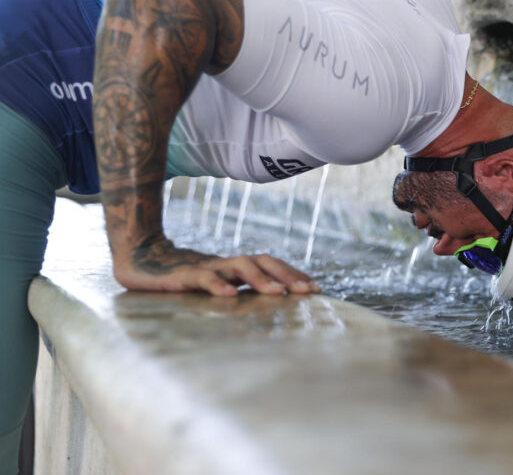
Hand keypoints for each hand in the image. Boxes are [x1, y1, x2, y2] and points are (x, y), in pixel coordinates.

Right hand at [112, 234, 320, 296]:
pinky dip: (217, 285)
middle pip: (263, 261)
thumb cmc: (182, 279)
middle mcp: (226, 264)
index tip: (317, 289)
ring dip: (261, 278)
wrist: (140, 261)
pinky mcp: (182, 275)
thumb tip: (270, 307)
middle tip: (308, 291)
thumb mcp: (216, 287)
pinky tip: (230, 296)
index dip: (294, 274)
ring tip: (278, 293)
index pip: (272, 265)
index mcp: (236, 268)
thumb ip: (238, 293)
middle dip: (288, 275)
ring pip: (239, 265)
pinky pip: (202, 277)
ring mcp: (206, 267)